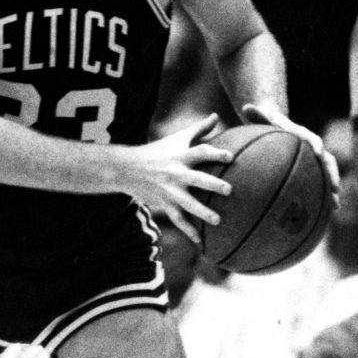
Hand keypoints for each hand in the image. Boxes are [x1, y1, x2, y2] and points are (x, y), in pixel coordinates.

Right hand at [121, 113, 232, 244]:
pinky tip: (201, 242)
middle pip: (196, 179)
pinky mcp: (164, 203)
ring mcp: (169, 191)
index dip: (215, 154)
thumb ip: (198, 129)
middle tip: (228, 190)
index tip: (230, 157)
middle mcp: (175, 173)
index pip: (200, 153)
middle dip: (211, 185)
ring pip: (187, 204)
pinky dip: (188, 231)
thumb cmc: (156, 151)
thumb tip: (216, 115)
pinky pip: (178, 219)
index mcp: (180, 156)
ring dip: (202, 212)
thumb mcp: (175, 138)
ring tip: (217, 220)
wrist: (126, 169)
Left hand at [243, 102, 341, 209]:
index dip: (316, 146)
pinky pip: (314, 182)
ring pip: (325, 175)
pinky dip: (317, 196)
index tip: (319, 153)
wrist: (274, 121)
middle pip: (326, 161)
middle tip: (335, 189)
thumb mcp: (259, 114)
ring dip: (330, 190)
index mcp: (299, 134)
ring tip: (334, 207)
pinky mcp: (306, 167)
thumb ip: (255, 112)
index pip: (311, 139)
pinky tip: (318, 214)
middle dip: (331, 174)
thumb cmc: (265, 119)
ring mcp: (310, 158)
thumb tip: (246, 107)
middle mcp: (310, 147)